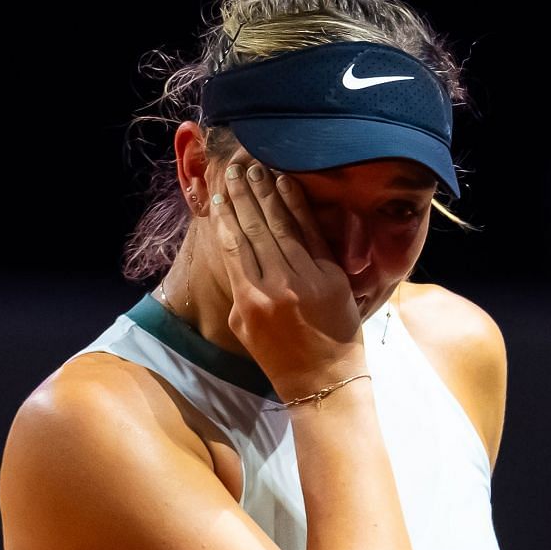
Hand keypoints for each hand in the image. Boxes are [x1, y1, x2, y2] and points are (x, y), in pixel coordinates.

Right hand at [209, 150, 361, 393]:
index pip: (232, 245)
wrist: (324, 381)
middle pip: (254, 229)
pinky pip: (312, 234)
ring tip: (255, 167)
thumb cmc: (281, 358)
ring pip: (280, 225)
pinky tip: (286, 184)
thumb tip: (234, 253)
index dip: (224, 216)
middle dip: (242, 195)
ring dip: (266, 193)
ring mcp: (305, 279)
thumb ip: (238, 290)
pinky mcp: (331, 277)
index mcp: (248, 300)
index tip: (218, 194)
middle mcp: (275, 285)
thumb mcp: (244, 328)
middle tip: (234, 168)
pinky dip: (298, 206)